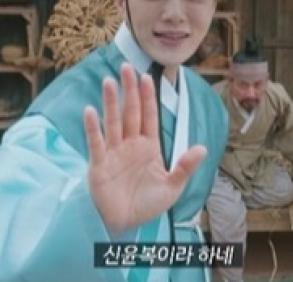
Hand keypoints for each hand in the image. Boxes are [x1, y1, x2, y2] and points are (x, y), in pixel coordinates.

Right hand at [84, 63, 206, 234]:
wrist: (124, 225)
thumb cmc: (147, 204)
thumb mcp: (172, 187)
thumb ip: (185, 167)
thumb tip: (202, 148)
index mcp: (148, 147)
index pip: (149, 116)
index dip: (148, 97)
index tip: (147, 77)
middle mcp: (130, 145)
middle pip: (130, 113)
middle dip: (129, 91)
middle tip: (127, 67)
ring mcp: (113, 153)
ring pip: (113, 122)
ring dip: (111, 103)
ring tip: (110, 82)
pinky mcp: (99, 165)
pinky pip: (95, 143)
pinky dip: (93, 128)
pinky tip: (90, 111)